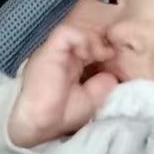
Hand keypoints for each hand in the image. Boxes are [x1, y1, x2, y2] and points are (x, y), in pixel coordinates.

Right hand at [8, 22, 118, 147]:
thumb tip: (113, 75)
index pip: (87, 48)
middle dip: (100, 42)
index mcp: (70, 67)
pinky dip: (82, 38)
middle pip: (82, 37)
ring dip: (92, 39)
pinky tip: (89, 53)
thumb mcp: (90, 101)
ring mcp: (54, 52)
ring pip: (75, 31)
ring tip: (100, 54)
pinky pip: (66, 32)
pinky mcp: (49, 50)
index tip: (115, 59)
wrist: (38, 122)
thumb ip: (101, 85)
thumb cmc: (60, 116)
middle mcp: (61, 57)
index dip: (102, 49)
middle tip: (111, 54)